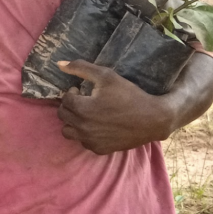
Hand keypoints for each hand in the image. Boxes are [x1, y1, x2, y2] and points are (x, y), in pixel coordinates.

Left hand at [57, 60, 174, 154]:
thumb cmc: (129, 95)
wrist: (153, 119)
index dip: (72, 92)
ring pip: (68, 131)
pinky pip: (83, 142)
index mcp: (82, 109)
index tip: (81, 90)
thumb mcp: (106, 75)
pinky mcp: (100, 149)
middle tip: (83, 101)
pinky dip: (85, 134)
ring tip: (85, 114)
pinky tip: (96, 125)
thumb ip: (80, 68)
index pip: (65, 100)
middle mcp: (83, 128)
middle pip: (63, 115)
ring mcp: (91, 141)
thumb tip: (59, 64)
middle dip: (70, 105)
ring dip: (72, 121)